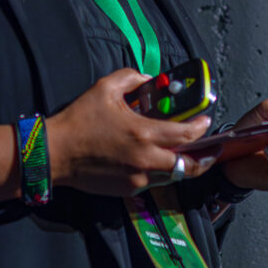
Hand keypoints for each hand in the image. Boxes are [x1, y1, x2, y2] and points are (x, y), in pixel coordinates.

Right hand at [46, 68, 213, 196]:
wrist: (55, 153)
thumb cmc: (78, 120)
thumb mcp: (105, 88)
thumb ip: (131, 78)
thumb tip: (147, 79)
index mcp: (143, 133)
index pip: (187, 134)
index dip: (202, 127)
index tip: (205, 120)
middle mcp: (146, 159)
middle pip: (190, 165)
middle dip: (206, 157)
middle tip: (212, 148)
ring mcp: (138, 178)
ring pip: (174, 176)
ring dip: (184, 165)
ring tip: (189, 154)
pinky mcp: (128, 189)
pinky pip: (154, 182)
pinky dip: (161, 172)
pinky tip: (158, 160)